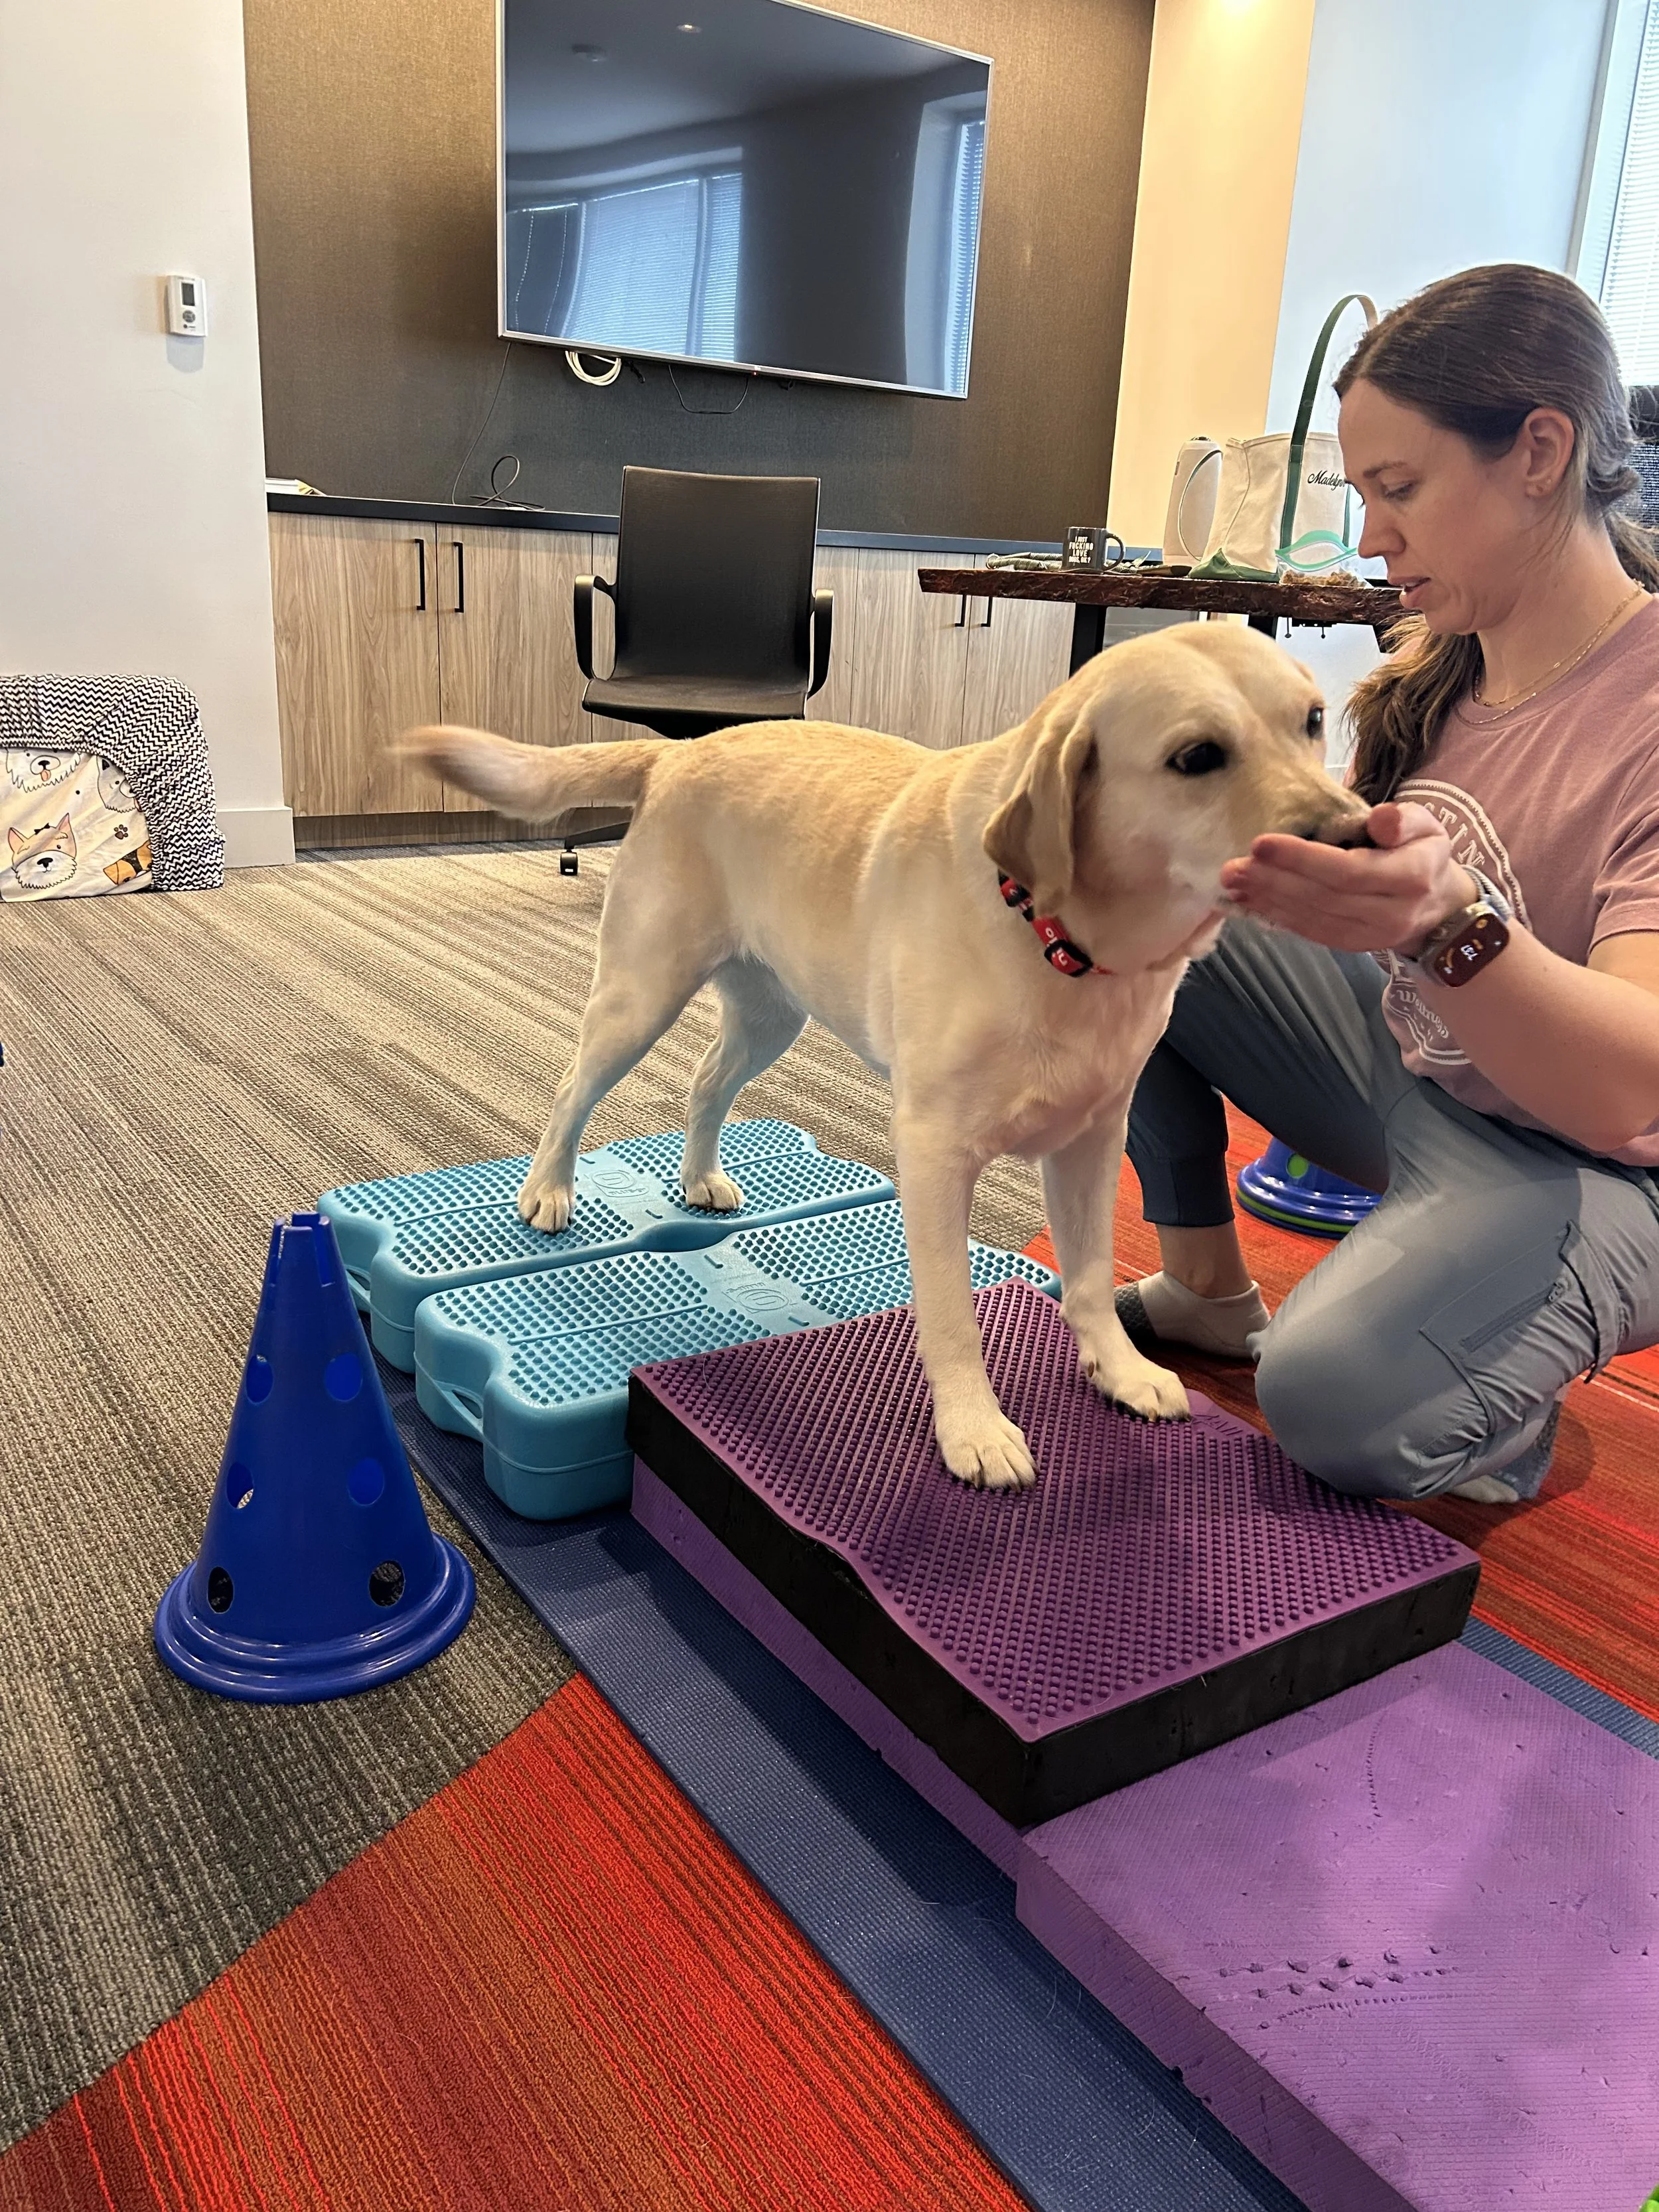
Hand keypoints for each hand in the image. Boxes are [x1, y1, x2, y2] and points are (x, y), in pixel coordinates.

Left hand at [1220, 801, 1477, 954]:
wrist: (1437, 906)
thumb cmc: (1422, 854)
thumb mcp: (1427, 825)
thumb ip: (1404, 819)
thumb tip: (1380, 819)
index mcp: (1410, 877)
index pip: (1348, 871)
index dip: (1302, 859)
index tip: (1261, 843)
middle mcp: (1390, 914)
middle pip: (1323, 898)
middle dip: (1273, 882)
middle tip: (1232, 868)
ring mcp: (1369, 936)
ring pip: (1312, 919)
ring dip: (1267, 902)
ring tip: (1232, 884)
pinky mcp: (1351, 947)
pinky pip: (1310, 932)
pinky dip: (1278, 917)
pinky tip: (1250, 904)